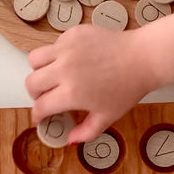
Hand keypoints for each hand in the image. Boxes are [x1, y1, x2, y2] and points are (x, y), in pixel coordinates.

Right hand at [26, 24, 157, 143]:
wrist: (142, 58)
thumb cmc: (127, 88)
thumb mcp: (108, 116)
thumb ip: (86, 132)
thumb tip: (69, 140)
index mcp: (71, 93)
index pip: (40, 106)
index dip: (38, 115)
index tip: (40, 116)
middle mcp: (64, 69)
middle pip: (31, 82)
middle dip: (35, 93)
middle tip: (44, 96)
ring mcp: (67, 48)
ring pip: (35, 58)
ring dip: (39, 69)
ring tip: (51, 74)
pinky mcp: (73, 33)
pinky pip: (54, 43)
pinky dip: (58, 53)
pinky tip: (73, 59)